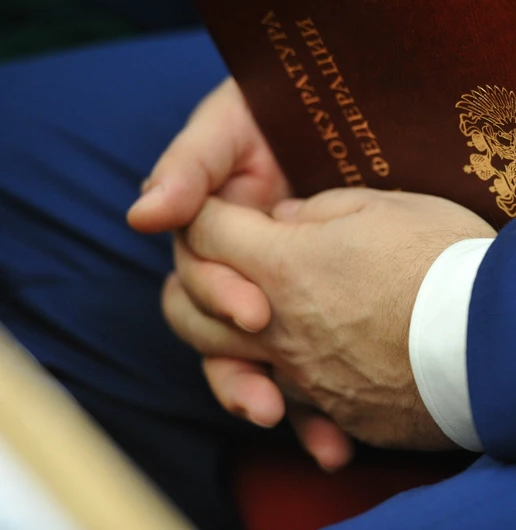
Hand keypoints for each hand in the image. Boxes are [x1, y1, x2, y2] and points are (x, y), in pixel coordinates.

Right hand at [126, 78, 352, 470]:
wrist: (351, 107)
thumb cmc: (279, 97)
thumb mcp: (232, 121)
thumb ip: (190, 162)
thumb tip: (142, 214)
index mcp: (215, 225)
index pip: (199, 276)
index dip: (220, 297)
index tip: (254, 312)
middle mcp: (240, 262)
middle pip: (215, 333)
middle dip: (236, 366)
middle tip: (269, 391)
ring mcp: (279, 287)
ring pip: (255, 358)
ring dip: (265, 399)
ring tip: (288, 426)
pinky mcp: (322, 307)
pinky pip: (311, 363)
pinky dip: (317, 405)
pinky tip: (335, 440)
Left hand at [163, 188, 496, 449]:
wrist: (499, 339)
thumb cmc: (445, 259)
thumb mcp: (383, 206)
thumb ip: (317, 210)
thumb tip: (286, 222)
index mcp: (284, 264)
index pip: (205, 231)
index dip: (206, 210)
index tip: (233, 206)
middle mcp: (278, 328)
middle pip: (185, 309)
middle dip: (192, 282)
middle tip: (226, 265)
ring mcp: (304, 378)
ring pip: (226, 365)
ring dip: (229, 341)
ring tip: (259, 323)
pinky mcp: (337, 410)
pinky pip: (288, 398)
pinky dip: (287, 381)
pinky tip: (318, 366)